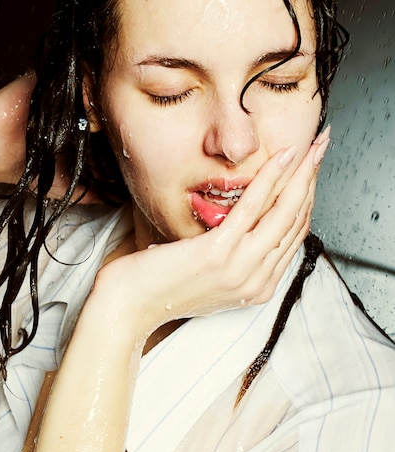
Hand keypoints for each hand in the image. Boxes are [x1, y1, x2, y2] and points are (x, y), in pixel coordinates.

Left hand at [91, 129, 329, 342]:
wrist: (130, 305)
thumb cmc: (163, 285)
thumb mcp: (209, 274)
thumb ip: (236, 255)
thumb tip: (247, 222)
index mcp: (257, 286)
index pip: (293, 235)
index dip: (306, 198)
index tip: (310, 170)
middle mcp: (256, 280)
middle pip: (295, 221)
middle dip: (312, 179)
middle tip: (321, 148)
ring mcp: (240, 268)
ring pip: (283, 212)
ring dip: (301, 174)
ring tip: (312, 146)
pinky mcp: (219, 253)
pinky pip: (253, 208)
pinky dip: (271, 179)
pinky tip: (281, 158)